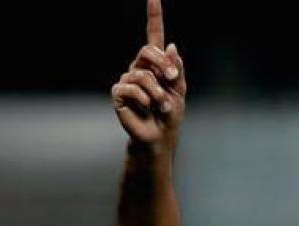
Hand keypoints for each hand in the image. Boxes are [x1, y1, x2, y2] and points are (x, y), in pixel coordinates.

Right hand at [111, 0, 186, 149]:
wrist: (160, 136)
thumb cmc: (170, 113)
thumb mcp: (179, 90)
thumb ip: (176, 69)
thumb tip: (170, 45)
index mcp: (155, 64)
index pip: (153, 35)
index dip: (153, 16)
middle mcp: (139, 67)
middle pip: (146, 51)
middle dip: (162, 65)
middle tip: (172, 80)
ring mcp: (127, 79)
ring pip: (142, 75)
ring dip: (158, 93)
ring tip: (162, 106)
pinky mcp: (119, 92)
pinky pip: (131, 88)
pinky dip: (145, 100)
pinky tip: (147, 108)